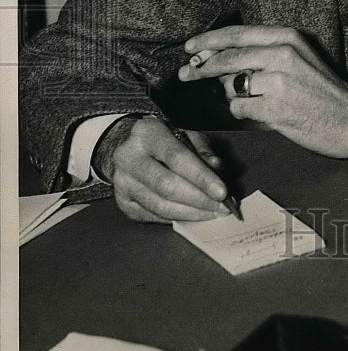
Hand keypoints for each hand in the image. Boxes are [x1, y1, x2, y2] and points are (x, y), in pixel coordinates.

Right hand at [92, 115, 231, 222]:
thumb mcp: (186, 134)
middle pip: (167, 186)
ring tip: (212, 213)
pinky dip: (177, 218)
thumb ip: (203, 150)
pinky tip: (194, 215)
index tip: (223, 192)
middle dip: (199, 200)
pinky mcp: (122, 202)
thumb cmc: (165, 141)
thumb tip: (217, 169)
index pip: (177, 158)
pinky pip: (153, 216)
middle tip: (222, 208)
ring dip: (191, 213)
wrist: (129, 148)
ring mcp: (121, 181)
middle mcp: (128, 156)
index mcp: (146, 132)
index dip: (201, 177)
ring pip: (159, 206)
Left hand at [178, 26, 347, 158]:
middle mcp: (282, 54)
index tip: (190, 47)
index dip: (209, 40)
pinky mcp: (275, 108)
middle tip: (185, 74)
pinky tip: (265, 116)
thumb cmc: (323, 91)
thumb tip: (219, 60)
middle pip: (228, 57)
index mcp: (287, 38)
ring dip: (235, 96)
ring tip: (258, 103)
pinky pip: (240, 109)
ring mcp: (279, 82)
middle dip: (201, 67)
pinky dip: (245, 114)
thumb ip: (263, 55)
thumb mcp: (298, 59)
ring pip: (232, 86)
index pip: (237, 34)